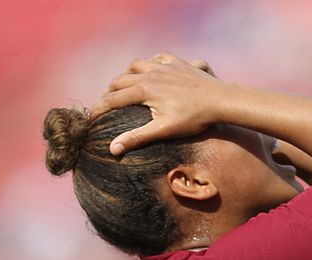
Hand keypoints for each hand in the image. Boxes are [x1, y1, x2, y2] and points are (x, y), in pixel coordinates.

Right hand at [89, 53, 223, 154]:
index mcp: (144, 89)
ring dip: (127, 74)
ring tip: (124, 84)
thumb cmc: (193, 118)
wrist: (220, 100)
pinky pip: (160, 58)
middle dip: (110, 92)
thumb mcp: (163, 130)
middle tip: (105, 103)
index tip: (91, 117)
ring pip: (137, 64)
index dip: (99, 108)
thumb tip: (112, 149)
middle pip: (121, 80)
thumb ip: (136, 138)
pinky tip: (153, 69)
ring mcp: (165, 66)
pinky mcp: (179, 63)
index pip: (113, 99)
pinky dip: (151, 63)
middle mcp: (150, 73)